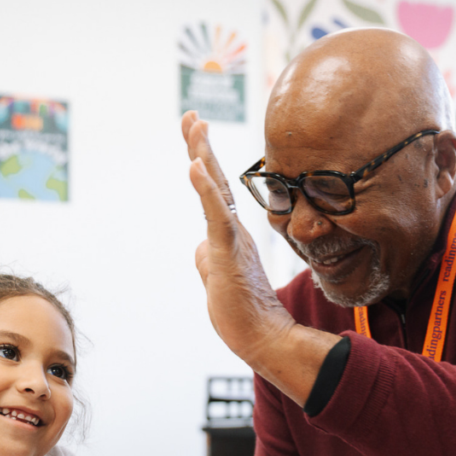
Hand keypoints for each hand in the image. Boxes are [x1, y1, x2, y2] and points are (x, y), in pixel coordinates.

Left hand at [182, 111, 295, 367]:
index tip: (195, 130)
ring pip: (217, 192)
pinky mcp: (230, 254)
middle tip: (191, 115)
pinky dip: (205, 190)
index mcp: (231, 236)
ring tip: (195, 127)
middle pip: (215, 181)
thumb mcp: (217, 281)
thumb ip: (208, 259)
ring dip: (204, 156)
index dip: (204, 160)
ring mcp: (233, 240)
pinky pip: (217, 216)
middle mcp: (234, 231)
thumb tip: (199, 246)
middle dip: (201, 145)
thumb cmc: (242, 315)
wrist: (263, 339)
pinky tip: (194, 166)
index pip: (214, 191)